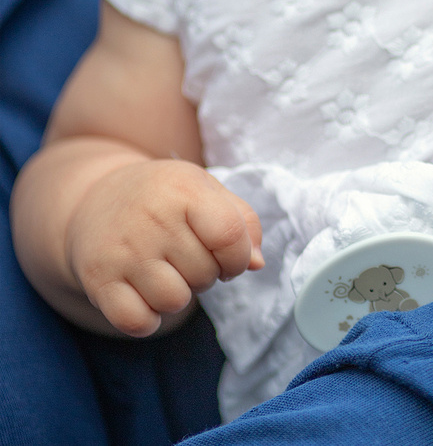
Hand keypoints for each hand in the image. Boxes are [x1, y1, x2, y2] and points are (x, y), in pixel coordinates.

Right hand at [65, 159, 262, 337]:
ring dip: (178, 297)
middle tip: (187, 260)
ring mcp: (121, 251)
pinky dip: (147, 320)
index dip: (238, 258)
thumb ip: (243, 222)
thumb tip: (256, 263)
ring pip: (174, 301)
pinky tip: (146, 298)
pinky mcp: (97, 279)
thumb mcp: (206, 191)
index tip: (228, 260)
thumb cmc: (165, 198)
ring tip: (168, 275)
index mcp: (185, 191)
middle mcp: (151, 220)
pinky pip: (135, 321)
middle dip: (206, 275)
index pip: (229, 236)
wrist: (97, 197)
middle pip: (204, 273)